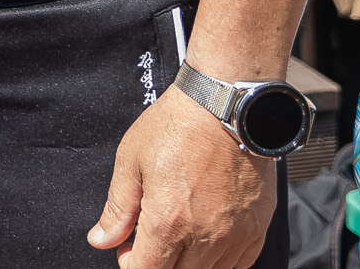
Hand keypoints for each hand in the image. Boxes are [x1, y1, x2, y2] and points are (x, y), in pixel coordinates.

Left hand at [87, 87, 275, 267]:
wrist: (226, 107)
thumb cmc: (178, 127)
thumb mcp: (131, 161)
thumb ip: (117, 208)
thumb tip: (102, 239)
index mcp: (168, 222)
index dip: (130, 264)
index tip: (127, 248)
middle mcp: (205, 238)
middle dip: (157, 263)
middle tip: (148, 238)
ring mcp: (235, 237)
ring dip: (187, 263)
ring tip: (177, 233)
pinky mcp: (257, 230)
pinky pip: (238, 265)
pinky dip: (218, 261)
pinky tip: (204, 236)